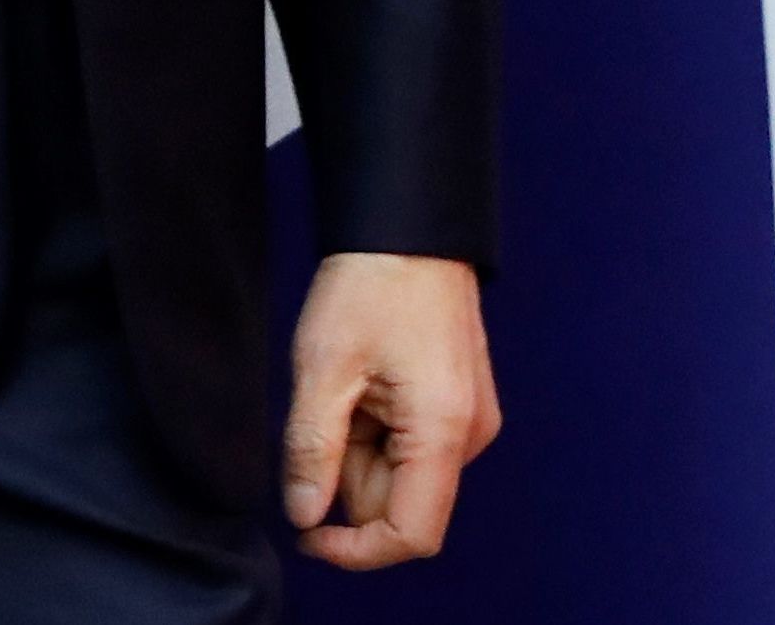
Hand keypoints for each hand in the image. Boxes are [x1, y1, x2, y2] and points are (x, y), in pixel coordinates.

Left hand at [281, 250, 499, 569]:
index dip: (355, 550)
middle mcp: (469, 435)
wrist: (409, 225)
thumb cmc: (371, 283)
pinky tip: (365, 381)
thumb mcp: (324, 367)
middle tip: (326, 408)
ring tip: (347, 383)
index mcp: (444, 430)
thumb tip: (304, 515)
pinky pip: (410, 447)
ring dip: (360, 448)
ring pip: (400, 475)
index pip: (411, 535)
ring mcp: (467, 420)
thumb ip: (313, 450)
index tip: (305, 531)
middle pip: (400, 504)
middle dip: (349, 475)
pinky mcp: (458, 406)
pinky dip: (376, 430)